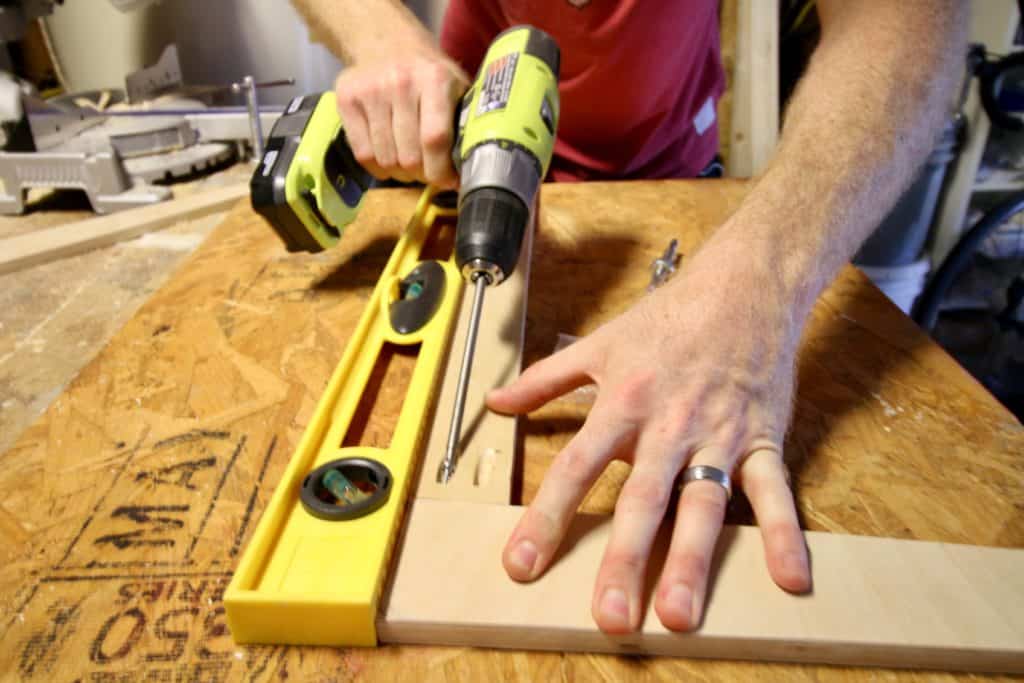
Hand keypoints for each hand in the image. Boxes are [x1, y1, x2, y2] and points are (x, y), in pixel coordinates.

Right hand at [335, 54, 468, 187]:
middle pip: (409, 156)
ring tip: (408, 165)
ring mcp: (370, 91)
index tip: (448, 181)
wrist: (386, 42)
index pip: (435, 139)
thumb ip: (465, 122)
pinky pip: (362, 154)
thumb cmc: (429, 74)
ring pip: (386, 160)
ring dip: (400, 173)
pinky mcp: (346, 100)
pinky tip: (388, 159)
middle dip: (422, 174)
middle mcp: (400, 83)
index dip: (441, 170)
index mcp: (435, 79)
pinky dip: (378, 167)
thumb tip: (470, 168)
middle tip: (427, 172)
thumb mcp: (457, 87)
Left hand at [487, 238, 811, 632]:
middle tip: (611, 615)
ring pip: (703, 504)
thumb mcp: (597, 344)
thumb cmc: (667, 318)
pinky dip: (783, 532)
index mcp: (621, 404)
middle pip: (640, 499)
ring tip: (681, 613)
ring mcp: (717, 435)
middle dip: (624, 558)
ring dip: (692, 559)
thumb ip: (545, 380)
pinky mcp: (761, 439)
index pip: (575, 468)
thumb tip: (494, 402)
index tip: (521, 565)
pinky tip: (789, 578)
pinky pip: (773, 490)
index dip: (546, 518)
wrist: (741, 286)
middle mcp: (667, 426)